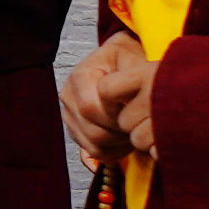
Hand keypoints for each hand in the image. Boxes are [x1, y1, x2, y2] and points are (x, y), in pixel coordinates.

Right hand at [63, 31, 157, 163]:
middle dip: (121, 133)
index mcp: (80, 76)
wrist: (118, 62)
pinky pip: (94, 152)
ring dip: (118, 143)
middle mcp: (69, 96)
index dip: (117, 116)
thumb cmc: (126, 60)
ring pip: (94, 145)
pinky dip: (113, 150)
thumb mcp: (131, 56)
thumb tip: (132, 99)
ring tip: (133, 130)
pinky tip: (125, 137)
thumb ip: (131, 74)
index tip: (136, 112)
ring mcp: (70, 115)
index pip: (91, 107)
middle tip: (139, 125)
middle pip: (93, 131)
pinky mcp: (76, 130)